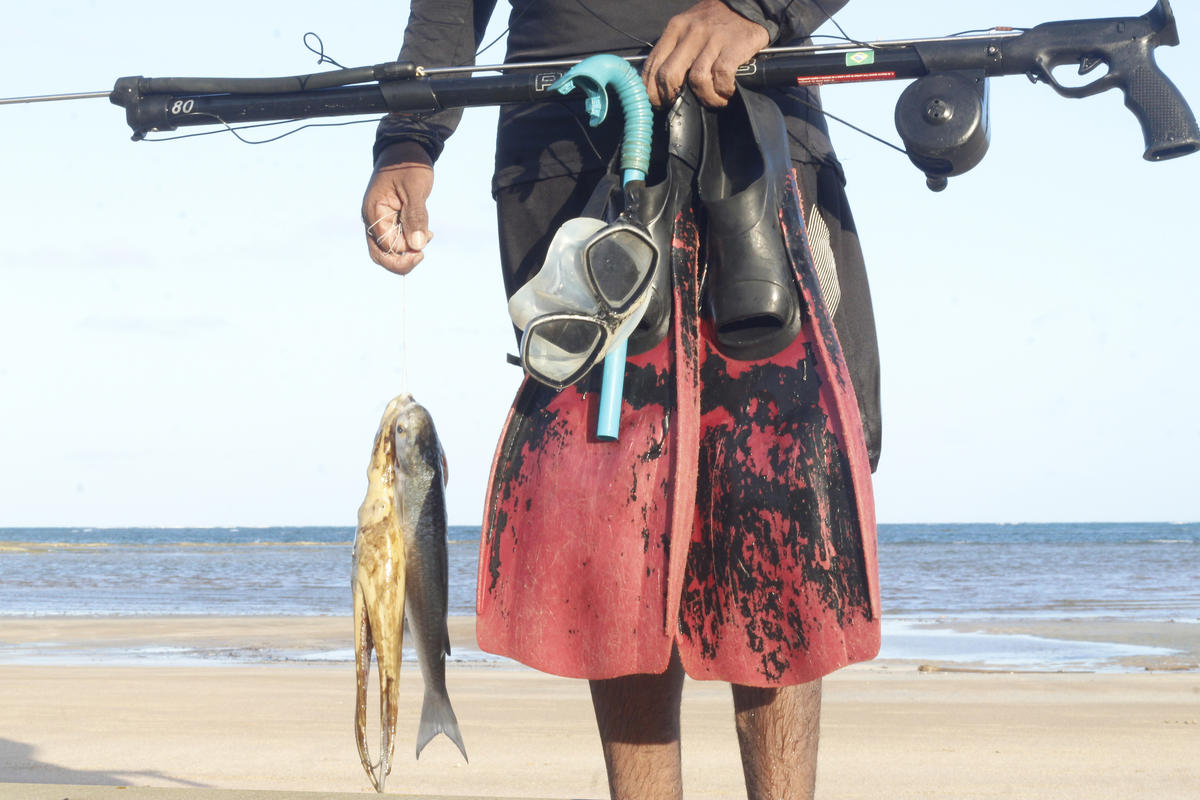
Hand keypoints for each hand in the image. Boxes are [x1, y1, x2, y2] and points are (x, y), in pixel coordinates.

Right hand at [361, 141, 434, 273]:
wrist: (405, 147)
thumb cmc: (409, 165)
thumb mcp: (415, 189)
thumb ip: (415, 217)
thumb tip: (416, 246)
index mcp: (374, 212)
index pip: (386, 246)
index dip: (405, 252)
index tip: (424, 245)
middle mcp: (372, 219)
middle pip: (381, 255)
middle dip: (401, 262)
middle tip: (422, 256)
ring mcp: (379, 220)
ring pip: (388, 250)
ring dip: (408, 251)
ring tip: (427, 237)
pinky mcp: (388, 219)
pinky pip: (395, 239)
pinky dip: (410, 241)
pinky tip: (426, 233)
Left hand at [642, 0, 769, 107]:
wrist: (748, 6)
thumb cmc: (716, 23)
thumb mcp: (689, 27)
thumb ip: (674, 48)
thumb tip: (659, 82)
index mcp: (676, 27)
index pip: (653, 63)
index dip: (651, 90)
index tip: (657, 102)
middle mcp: (691, 32)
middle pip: (668, 75)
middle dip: (670, 97)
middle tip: (678, 106)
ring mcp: (713, 39)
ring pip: (696, 80)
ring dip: (705, 98)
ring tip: (712, 100)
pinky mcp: (733, 47)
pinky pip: (721, 79)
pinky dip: (722, 92)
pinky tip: (726, 93)